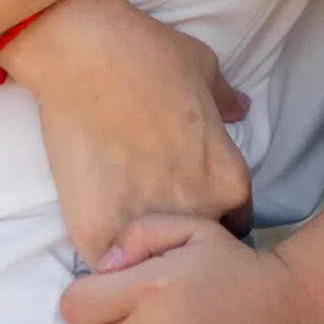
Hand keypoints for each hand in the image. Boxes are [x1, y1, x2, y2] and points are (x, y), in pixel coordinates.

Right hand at [1, 0, 251, 267]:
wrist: (84, 58)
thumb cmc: (148, 54)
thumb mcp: (204, 69)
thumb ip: (225, 102)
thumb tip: (240, 110)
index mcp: (229, 179)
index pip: (236, 223)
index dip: (214, 217)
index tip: (191, 206)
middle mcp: (198, 212)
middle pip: (198, 252)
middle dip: (180, 241)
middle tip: (155, 218)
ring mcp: (149, 230)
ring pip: (152, 267)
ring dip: (141, 257)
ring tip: (124, 238)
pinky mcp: (100, 237)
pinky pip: (107, 269)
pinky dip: (102, 260)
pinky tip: (94, 235)